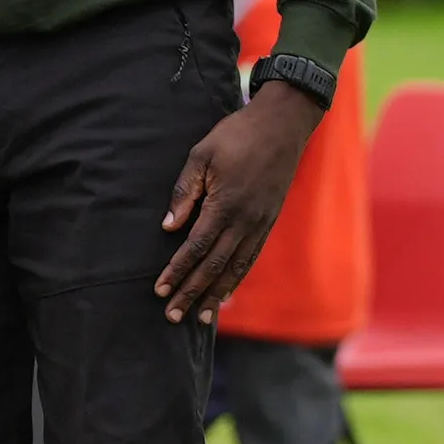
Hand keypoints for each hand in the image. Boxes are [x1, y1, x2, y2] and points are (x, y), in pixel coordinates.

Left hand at [154, 83, 321, 325]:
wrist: (283, 125)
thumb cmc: (237, 134)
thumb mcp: (202, 154)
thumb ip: (184, 191)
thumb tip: (169, 227)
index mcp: (225, 205)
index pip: (195, 247)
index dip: (177, 271)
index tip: (160, 291)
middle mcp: (244, 221)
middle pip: (214, 266)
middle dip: (191, 293)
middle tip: (172, 317)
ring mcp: (260, 224)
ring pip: (235, 269)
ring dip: (215, 295)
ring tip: (201, 318)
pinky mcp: (268, 222)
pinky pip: (251, 258)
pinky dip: (236, 279)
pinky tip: (226, 292)